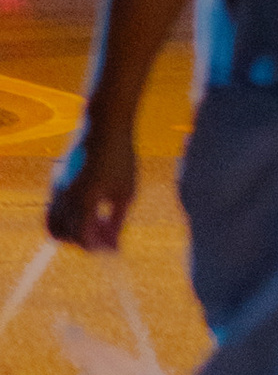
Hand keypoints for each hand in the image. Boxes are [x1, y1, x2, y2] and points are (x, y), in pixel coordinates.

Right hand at [48, 124, 138, 251]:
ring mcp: (57, 189)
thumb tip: (113, 243)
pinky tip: (92, 208)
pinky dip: (68, 217)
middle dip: (85, 240)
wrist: (106, 126)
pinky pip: (54, 209)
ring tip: (99, 221)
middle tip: (107, 236)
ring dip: (72, 230)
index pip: (83, 239)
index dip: (98, 248)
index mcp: (84, 201)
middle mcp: (65, 198)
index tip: (114, 249)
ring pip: (54, 224)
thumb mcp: (126, 192)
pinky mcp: (56, 181)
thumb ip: (117, 220)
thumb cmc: (121, 157)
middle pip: (66, 236)